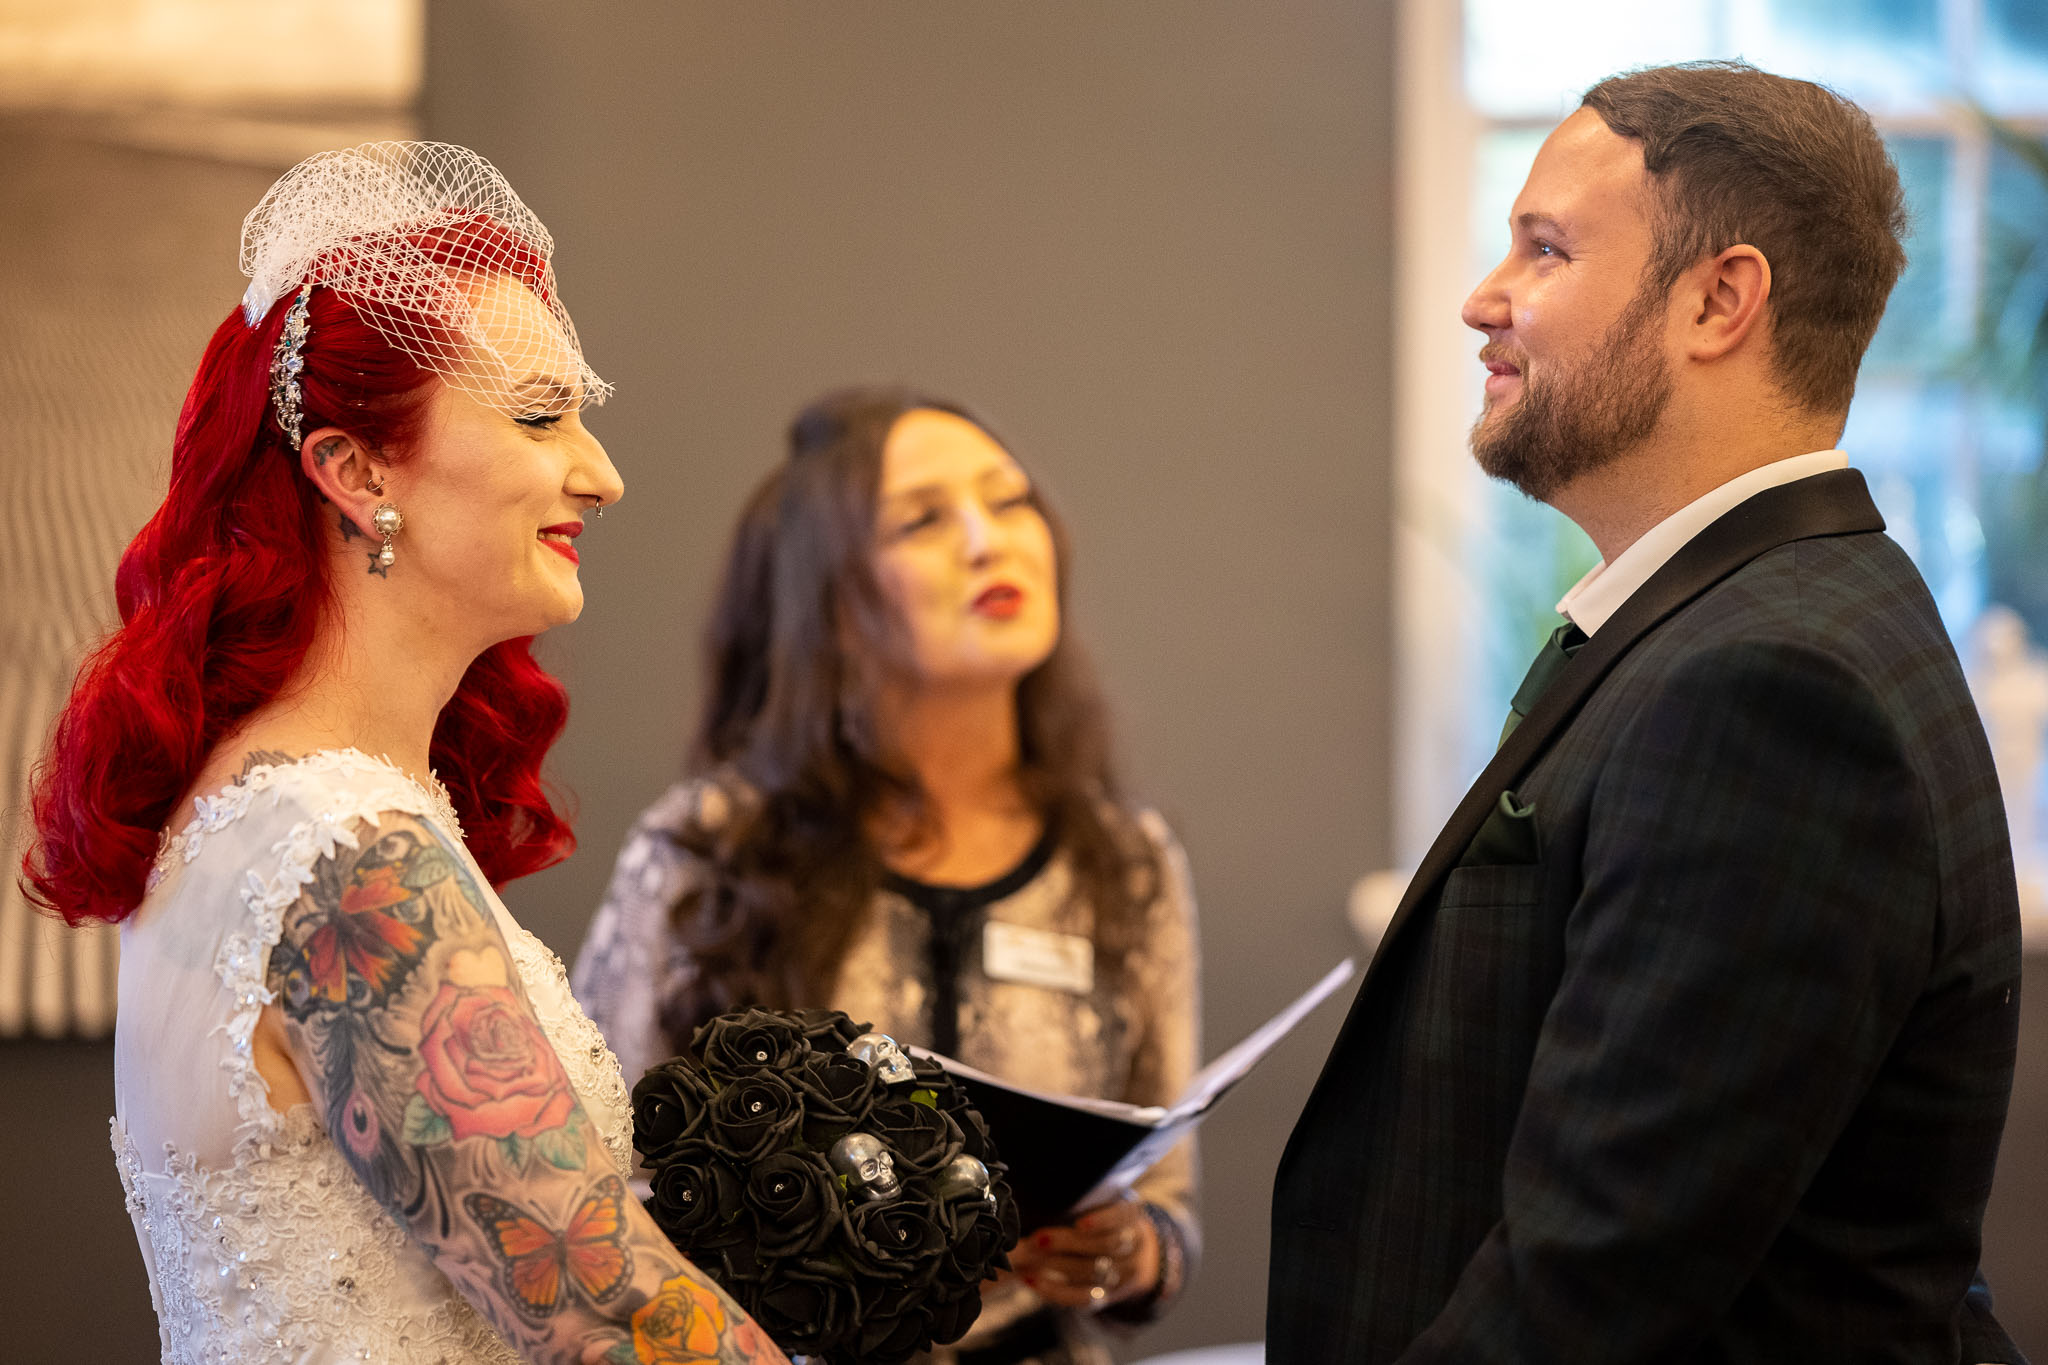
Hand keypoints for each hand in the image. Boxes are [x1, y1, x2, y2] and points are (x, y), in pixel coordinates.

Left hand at [1008, 1193, 1159, 1310]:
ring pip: (1092, 1273)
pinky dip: (1054, 1290)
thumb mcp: (1103, 1203)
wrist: (1136, 1254)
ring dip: (1056, 1266)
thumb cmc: (1104, 1219)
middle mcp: (1133, 1247)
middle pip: (1104, 1247)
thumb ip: (1081, 1200)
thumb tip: (1039, 1192)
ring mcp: (1122, 1275)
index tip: (1079, 1224)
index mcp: (1131, 1217)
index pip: (1120, 1217)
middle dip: (1067, 1243)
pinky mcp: (1106, 1297)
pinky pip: (1082, 1298)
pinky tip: (1031, 1280)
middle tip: (1037, 1239)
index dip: (1101, 1221)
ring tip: (1027, 1259)